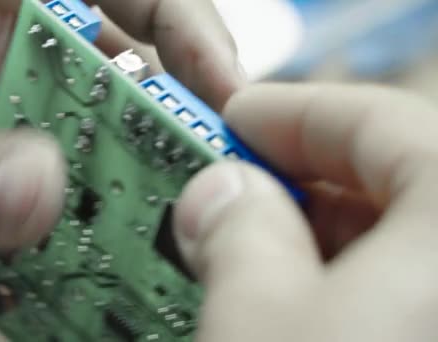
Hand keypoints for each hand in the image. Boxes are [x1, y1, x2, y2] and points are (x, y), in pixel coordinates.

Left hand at [0, 0, 241, 261]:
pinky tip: (103, 232)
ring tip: (163, 212)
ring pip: (98, 115)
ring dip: (132, 162)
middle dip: (169, 105)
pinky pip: (65, 161)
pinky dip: (91, 196)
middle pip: (119, 49)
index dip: (177, 16)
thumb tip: (42, 195)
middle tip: (206, 166)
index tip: (220, 82)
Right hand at [174, 83, 437, 340]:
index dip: (289, 112)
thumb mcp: (255, 316)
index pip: (378, 121)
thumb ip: (236, 229)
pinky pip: (412, 292)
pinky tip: (298, 303)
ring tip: (252, 255)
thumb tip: (222, 196)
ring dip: (317, 237)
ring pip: (402, 240)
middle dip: (299, 180)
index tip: (235, 121)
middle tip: (233, 189)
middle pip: (393, 179)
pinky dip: (350, 285)